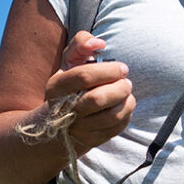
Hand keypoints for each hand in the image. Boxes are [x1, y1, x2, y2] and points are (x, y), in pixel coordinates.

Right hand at [43, 32, 134, 152]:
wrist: (60, 119)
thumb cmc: (70, 82)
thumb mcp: (70, 60)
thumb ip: (81, 43)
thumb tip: (100, 43)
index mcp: (56, 87)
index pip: (84, 76)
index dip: (108, 70)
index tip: (122, 68)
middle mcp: (64, 110)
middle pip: (97, 99)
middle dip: (119, 88)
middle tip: (127, 82)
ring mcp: (78, 128)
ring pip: (111, 117)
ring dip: (127, 102)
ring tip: (127, 93)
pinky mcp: (92, 140)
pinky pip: (116, 128)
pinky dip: (127, 115)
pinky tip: (124, 106)